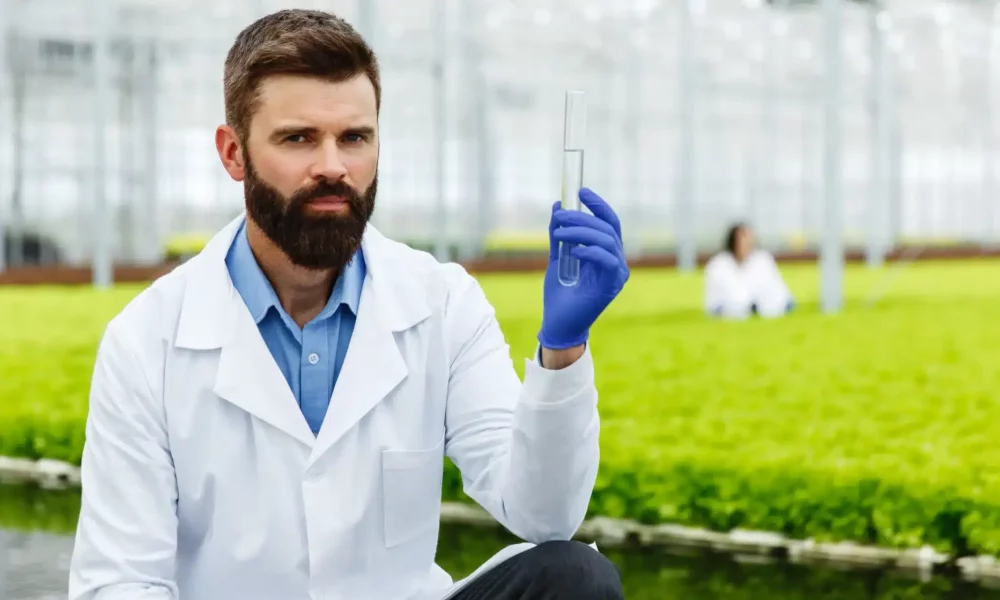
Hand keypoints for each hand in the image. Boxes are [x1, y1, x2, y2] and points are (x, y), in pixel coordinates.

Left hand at [537, 188, 629, 349]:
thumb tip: (557, 206)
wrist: (558, 322)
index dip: (597, 204)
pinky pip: (607, 260)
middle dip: (583, 217)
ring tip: (560, 232)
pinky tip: (573, 251)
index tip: (580, 191)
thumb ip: (559, 234)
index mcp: (607, 252)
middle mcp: (616, 261)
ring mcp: (617, 274)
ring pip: (606, 240)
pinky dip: (590, 251)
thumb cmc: (560, 293)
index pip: (609, 222)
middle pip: (607, 228)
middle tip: (560, 215)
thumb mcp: (557, 256)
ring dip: (581, 231)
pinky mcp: (612, 286)